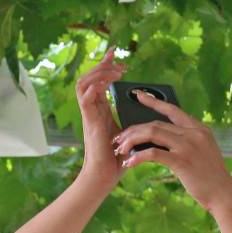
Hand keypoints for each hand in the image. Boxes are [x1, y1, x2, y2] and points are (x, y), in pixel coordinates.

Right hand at [75, 49, 126, 190]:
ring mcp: (89, 115)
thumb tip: (148, 113)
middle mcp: (92, 110)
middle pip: (88, 78)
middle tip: (116, 57)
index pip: (99, 82)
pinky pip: (85, 98)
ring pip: (83, 84)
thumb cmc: (117, 159)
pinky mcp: (90, 122)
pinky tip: (106, 82)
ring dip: (98, 72)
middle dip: (101, 64)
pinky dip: (93, 87)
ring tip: (114, 69)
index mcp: (100, 111)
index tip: (117, 55)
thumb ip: (132, 120)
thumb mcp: (129, 132)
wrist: (105, 176)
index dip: (105, 67)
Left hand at [112, 91, 231, 213]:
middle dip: (134, 130)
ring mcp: (188, 146)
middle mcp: (194, 133)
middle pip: (156, 123)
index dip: (153, 101)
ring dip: (132, 140)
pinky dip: (138, 157)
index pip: (172, 109)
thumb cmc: (210, 176)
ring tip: (121, 149)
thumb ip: (186, 141)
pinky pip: (153, 153)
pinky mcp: (181, 160)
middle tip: (120, 138)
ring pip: (152, 133)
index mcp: (199, 128)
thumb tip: (159, 138)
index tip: (138, 95)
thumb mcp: (202, 151)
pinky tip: (129, 163)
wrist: (223, 194)